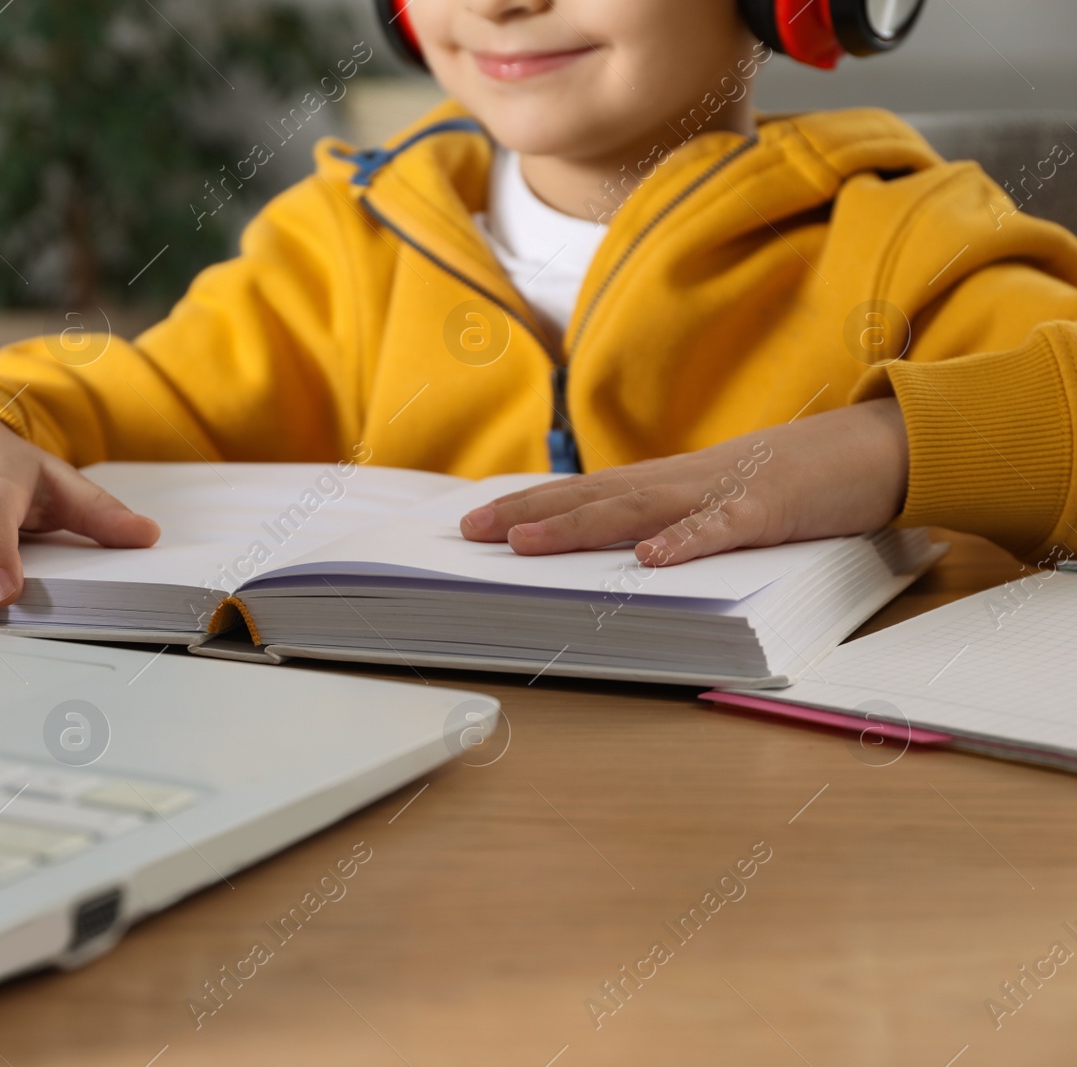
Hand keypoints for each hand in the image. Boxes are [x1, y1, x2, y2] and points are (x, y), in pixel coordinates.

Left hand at [459, 399, 908, 565]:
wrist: (881, 446)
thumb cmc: (799, 481)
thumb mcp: (723, 502)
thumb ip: (675, 521)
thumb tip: (622, 554)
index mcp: (670, 483)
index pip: (586, 492)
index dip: (531, 504)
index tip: (476, 521)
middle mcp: (684, 481)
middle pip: (595, 496)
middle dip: (530, 512)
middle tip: (470, 530)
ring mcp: (726, 490)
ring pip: (641, 510)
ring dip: (581, 526)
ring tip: (527, 542)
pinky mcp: (772, 508)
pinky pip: (724, 528)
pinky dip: (687, 542)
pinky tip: (650, 560)